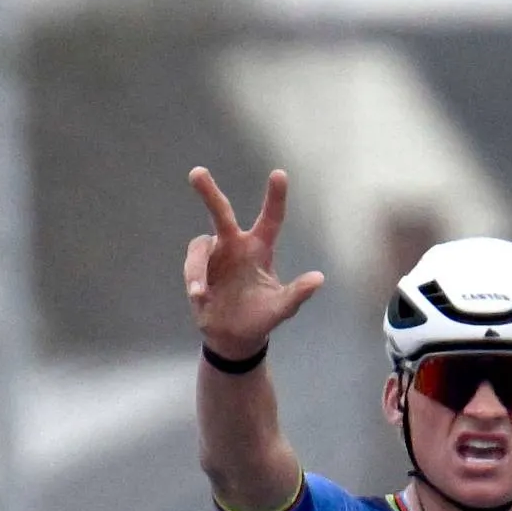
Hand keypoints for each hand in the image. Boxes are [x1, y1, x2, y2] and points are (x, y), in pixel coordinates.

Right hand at [184, 167, 324, 361]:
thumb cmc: (261, 317)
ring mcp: (214, 256)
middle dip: (209, 193)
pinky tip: (200, 297)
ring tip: (199, 294)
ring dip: (197, 268)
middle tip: (196, 172)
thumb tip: (319, 279)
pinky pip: (192, 267)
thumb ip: (297, 294)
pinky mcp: (197, 270)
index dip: (275, 197)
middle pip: (221, 213)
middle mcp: (235, 245)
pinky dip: (195, 280)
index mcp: (260, 249)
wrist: (234, 338)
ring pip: (199, 247)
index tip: (279, 173)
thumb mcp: (282, 308)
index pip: (270, 218)